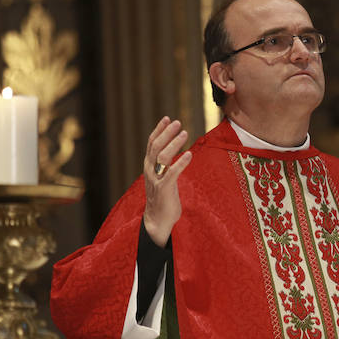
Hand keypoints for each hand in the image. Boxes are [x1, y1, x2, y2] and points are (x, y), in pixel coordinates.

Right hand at [143, 116, 192, 246]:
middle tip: (178, 122)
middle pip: (156, 147)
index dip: (159, 130)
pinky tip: (189, 154)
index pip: (151, 144)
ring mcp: (156, 179)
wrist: (157, 219)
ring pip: (162, 157)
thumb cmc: (163, 197)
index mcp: (149, 166)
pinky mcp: (164, 189)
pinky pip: (172, 173)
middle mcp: (150, 170)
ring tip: (184, 133)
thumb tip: (173, 150)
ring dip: (174, 143)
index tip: (167, 118)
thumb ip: (165, 164)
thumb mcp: (162, 177)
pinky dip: (180, 163)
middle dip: (167, 133)